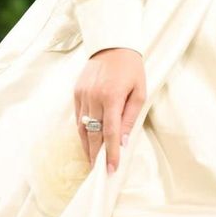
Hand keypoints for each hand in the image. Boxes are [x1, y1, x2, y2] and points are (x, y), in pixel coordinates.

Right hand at [74, 48, 145, 174]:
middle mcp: (94, 97)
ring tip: (92, 161)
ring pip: (82, 127)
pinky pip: (78, 116)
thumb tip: (122, 141)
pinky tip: (87, 140)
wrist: (112, 44)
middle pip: (93, 134)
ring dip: (87, 146)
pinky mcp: (76, 92)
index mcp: (112, 97)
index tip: (111, 169)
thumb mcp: (139, 91)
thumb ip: (130, 117)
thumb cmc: (131, 69)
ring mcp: (83, 95)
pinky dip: (82, 131)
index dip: (111, 153)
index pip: (110, 133)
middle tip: (99, 172)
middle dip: (96, 155)